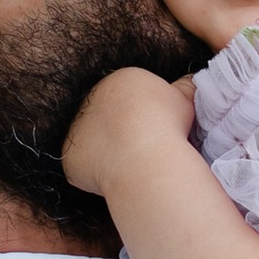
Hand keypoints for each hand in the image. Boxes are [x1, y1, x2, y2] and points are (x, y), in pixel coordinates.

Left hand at [61, 66, 196, 197]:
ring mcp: (75, 127)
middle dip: (122, 132)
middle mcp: (92, 98)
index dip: (143, 117)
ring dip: (107, 152)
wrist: (144, 156)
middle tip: (142, 151)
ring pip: (93, 142)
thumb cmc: (167, 125)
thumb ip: (183, 88)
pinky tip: (115, 178)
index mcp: (119, 80)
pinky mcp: (69, 155)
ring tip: (130, 166)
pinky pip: (82, 167)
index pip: (128, 97)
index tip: (155, 132)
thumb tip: (190, 80)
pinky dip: (95, 175)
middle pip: (108, 118)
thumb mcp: (184, 99)